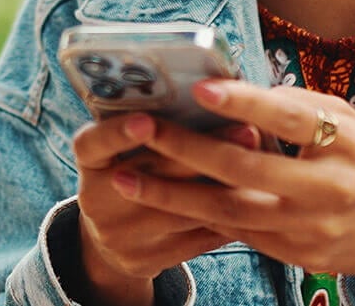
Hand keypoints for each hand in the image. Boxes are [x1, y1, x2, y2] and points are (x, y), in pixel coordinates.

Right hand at [70, 113, 264, 304]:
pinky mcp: (145, 260)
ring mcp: (121, 235)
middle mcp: (97, 200)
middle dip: (204, 151)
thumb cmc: (130, 172)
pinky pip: (197, 238)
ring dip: (228, 185)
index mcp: (89, 163)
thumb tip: (210, 94)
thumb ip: (153, 128)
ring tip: (265, 164)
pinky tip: (259, 201)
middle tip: (247, 129)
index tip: (145, 121)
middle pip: (151, 176)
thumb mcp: (124, 149)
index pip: (93, 145)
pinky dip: (231, 218)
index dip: (117, 134)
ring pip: (182, 210)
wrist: (113, 238)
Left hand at [119, 80, 354, 294]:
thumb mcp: (345, 122)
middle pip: (247, 169)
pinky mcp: (296, 256)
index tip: (200, 88)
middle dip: (186, 150)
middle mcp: (328, 187)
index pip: (291, 118)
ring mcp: (310, 227)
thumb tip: (230, 86)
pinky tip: (160, 202)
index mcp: (345, 141)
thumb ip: (294, 105)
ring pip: (230, 211)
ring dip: (172, 195)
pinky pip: (237, 233)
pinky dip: (196, 215)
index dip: (245, 103)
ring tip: (124, 179)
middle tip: (140, 129)